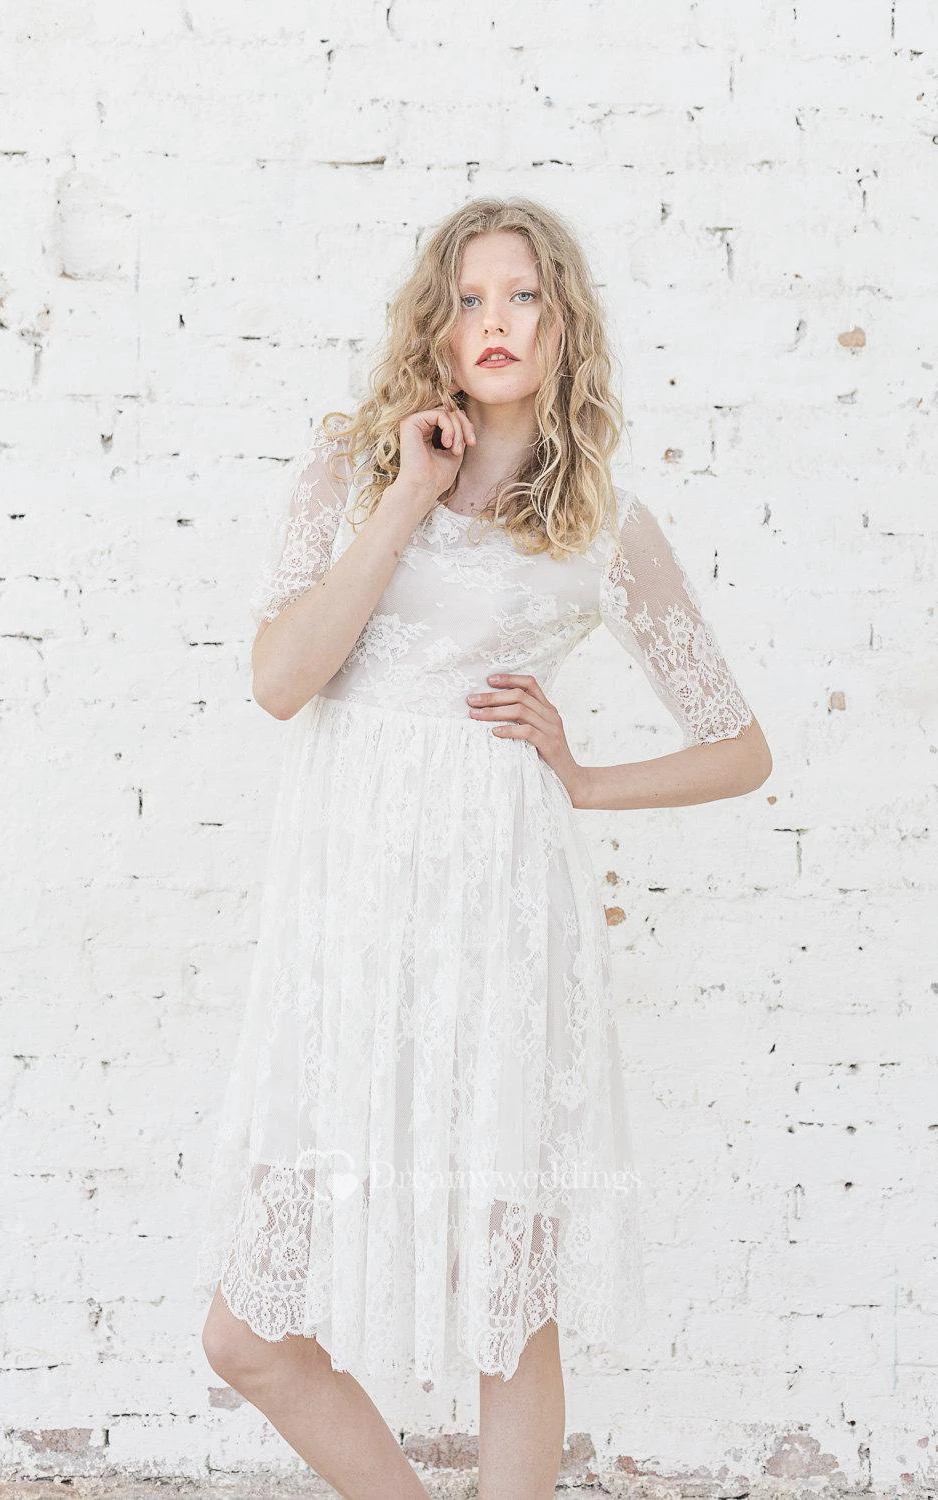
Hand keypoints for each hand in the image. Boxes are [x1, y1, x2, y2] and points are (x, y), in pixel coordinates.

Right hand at [397, 406, 476, 513]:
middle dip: (465, 426)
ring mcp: (414, 422)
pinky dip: (450, 428)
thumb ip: (458, 433)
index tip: (473, 443)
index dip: (466, 426)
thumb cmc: (437, 476)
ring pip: (446, 411)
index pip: (451, 416)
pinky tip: (447, 443)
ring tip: (456, 449)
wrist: (423, 488)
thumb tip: (465, 417)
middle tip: (469, 444)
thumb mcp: (455, 450)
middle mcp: (419, 424)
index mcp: (427, 431)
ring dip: (458, 430)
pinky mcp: (411, 422)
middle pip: (450, 411)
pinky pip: (440, 414)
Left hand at [465, 672, 585, 805]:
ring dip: (494, 712)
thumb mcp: (538, 734)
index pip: (530, 684)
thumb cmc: (548, 757)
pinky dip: (509, 730)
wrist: (571, 780)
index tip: (488, 680)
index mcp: (548, 709)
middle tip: (472, 700)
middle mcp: (551, 715)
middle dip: (492, 696)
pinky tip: (494, 732)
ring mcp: (552, 729)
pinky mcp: (550, 745)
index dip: (509, 679)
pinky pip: (527, 732)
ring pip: (521, 711)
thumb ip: (523, 721)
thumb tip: (490, 712)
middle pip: (520, 696)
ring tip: (476, 715)